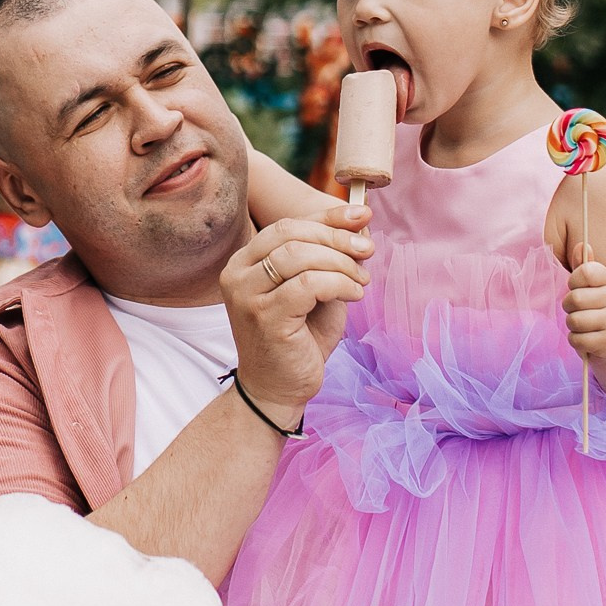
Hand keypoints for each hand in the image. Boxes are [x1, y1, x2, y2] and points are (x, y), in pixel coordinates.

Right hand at [218, 209, 371, 423]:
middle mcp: (237, 274)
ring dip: (341, 263)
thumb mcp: (317, 289)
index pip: (287, 224)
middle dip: (337, 238)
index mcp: (245, 261)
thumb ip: (330, 256)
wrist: (279, 388)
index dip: (328, 216)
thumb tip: (360, 219)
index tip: (362, 216)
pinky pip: (309, 284)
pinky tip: (354, 294)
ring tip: (360, 281)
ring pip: (300, 255)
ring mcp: (247, 295)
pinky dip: (339, 284)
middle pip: (293, 233)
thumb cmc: (299, 338)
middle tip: (367, 250)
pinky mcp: (265, 317)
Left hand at [563, 255, 605, 367]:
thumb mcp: (592, 286)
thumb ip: (584, 266)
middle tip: (576, 309)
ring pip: (574, 320)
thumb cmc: (597, 306)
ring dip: (571, 324)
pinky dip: (576, 340)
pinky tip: (586, 337)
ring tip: (582, 324)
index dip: (574, 281)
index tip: (577, 287)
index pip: (586, 272)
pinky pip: (577, 340)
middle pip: (576, 299)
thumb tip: (581, 245)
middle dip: (569, 306)